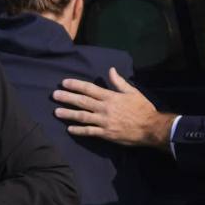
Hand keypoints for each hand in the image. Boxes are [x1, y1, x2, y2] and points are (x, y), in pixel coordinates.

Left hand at [52, 67, 174, 149]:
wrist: (151, 128)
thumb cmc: (143, 109)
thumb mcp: (132, 92)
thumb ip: (119, 82)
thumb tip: (110, 70)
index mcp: (110, 97)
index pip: (89, 89)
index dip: (76, 85)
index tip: (64, 83)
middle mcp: (104, 108)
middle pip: (82, 101)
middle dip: (67, 98)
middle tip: (54, 95)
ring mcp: (104, 122)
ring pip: (82, 116)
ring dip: (68, 114)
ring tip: (56, 112)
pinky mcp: (106, 134)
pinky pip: (89, 132)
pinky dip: (78, 130)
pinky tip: (69, 129)